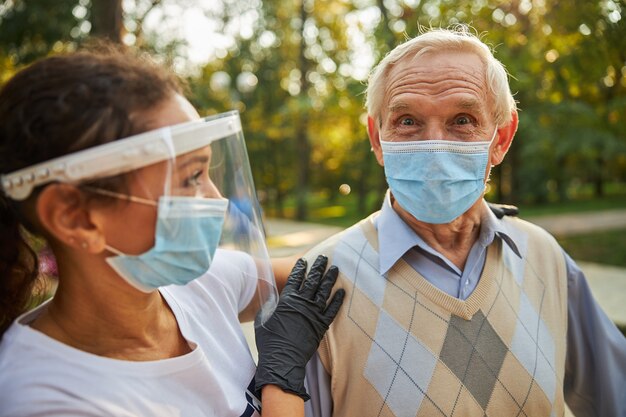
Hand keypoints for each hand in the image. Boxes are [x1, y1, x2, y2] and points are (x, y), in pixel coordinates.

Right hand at [254, 255, 344, 400]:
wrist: (282, 360)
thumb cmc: (269, 342)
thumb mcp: (262, 320)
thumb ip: (267, 307)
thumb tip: (271, 300)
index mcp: (287, 300)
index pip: (295, 278)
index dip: (300, 268)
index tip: (304, 260)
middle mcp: (302, 303)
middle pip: (312, 280)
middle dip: (318, 267)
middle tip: (323, 257)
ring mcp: (313, 314)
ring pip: (324, 291)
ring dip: (330, 278)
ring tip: (335, 268)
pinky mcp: (321, 325)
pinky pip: (332, 310)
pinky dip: (338, 300)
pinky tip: (342, 292)